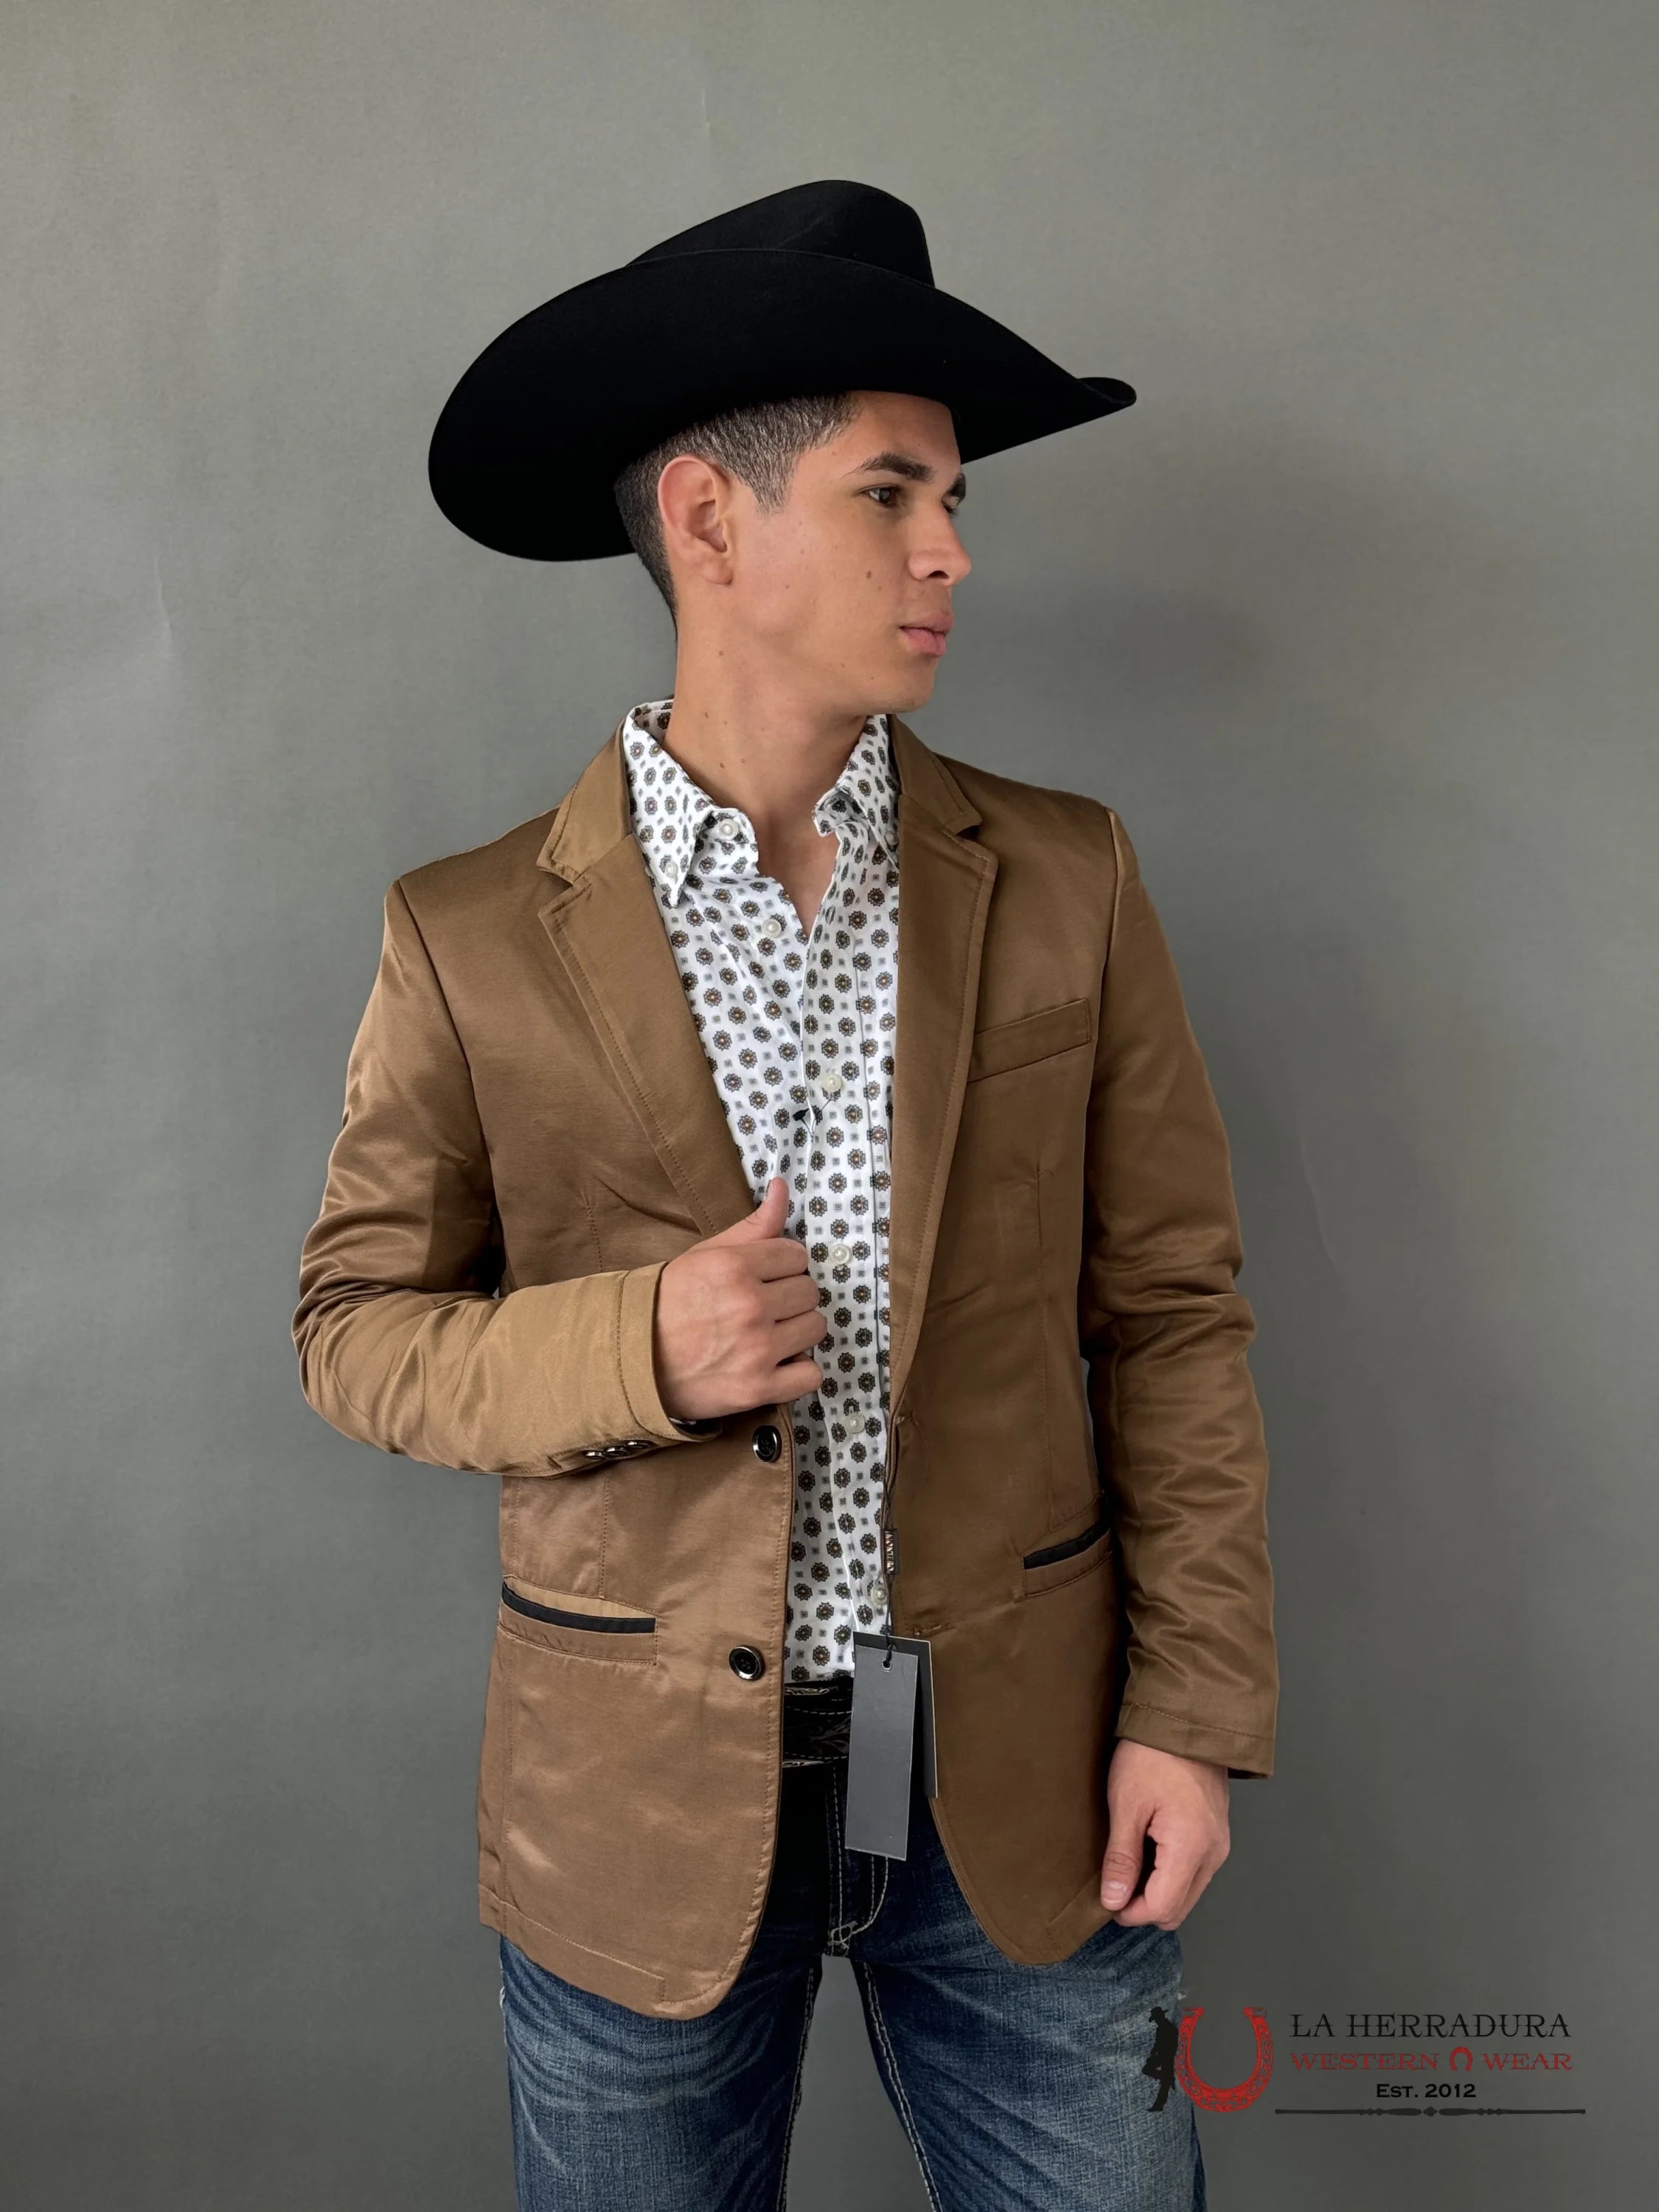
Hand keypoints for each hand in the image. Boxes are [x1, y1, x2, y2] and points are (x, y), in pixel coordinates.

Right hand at [653, 1176, 830, 1421]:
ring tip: (768, 1334)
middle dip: (789, 1297)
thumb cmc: (667, 1302)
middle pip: (809, 1292)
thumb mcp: (705, 1254)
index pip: (797, 1255)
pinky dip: (798, 1372)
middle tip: (763, 1307)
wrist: (631, 1359)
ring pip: (815, 1329)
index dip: (782, 1266)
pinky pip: (811, 1374)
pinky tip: (776, 1364)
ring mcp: (757, 1350)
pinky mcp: (758, 1388)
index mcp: (735, 1267)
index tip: (764, 1278)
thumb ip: (752, 1225)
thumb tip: (782, 1187)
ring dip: (797, 1331)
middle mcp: (750, 1306)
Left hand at [1099, 1739, 1229, 1929]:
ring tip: (1130, 1861)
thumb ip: (1121, 1858)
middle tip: (1116, 1883)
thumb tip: (1113, 1900)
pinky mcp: (1217, 1835)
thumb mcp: (1126, 1805)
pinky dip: (1171, 1873)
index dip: (1131, 1912)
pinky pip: (1195, 1872)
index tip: (1107, 1901)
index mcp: (1191, 1847)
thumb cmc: (1152, 1755)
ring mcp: (1219, 1844)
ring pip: (1188, 1893)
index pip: (1163, 1907)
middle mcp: (1213, 1853)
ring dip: (1158, 1890)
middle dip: (1145, 1906)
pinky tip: (1149, 1849)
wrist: (1185, 1720)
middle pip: (1179, 1908)